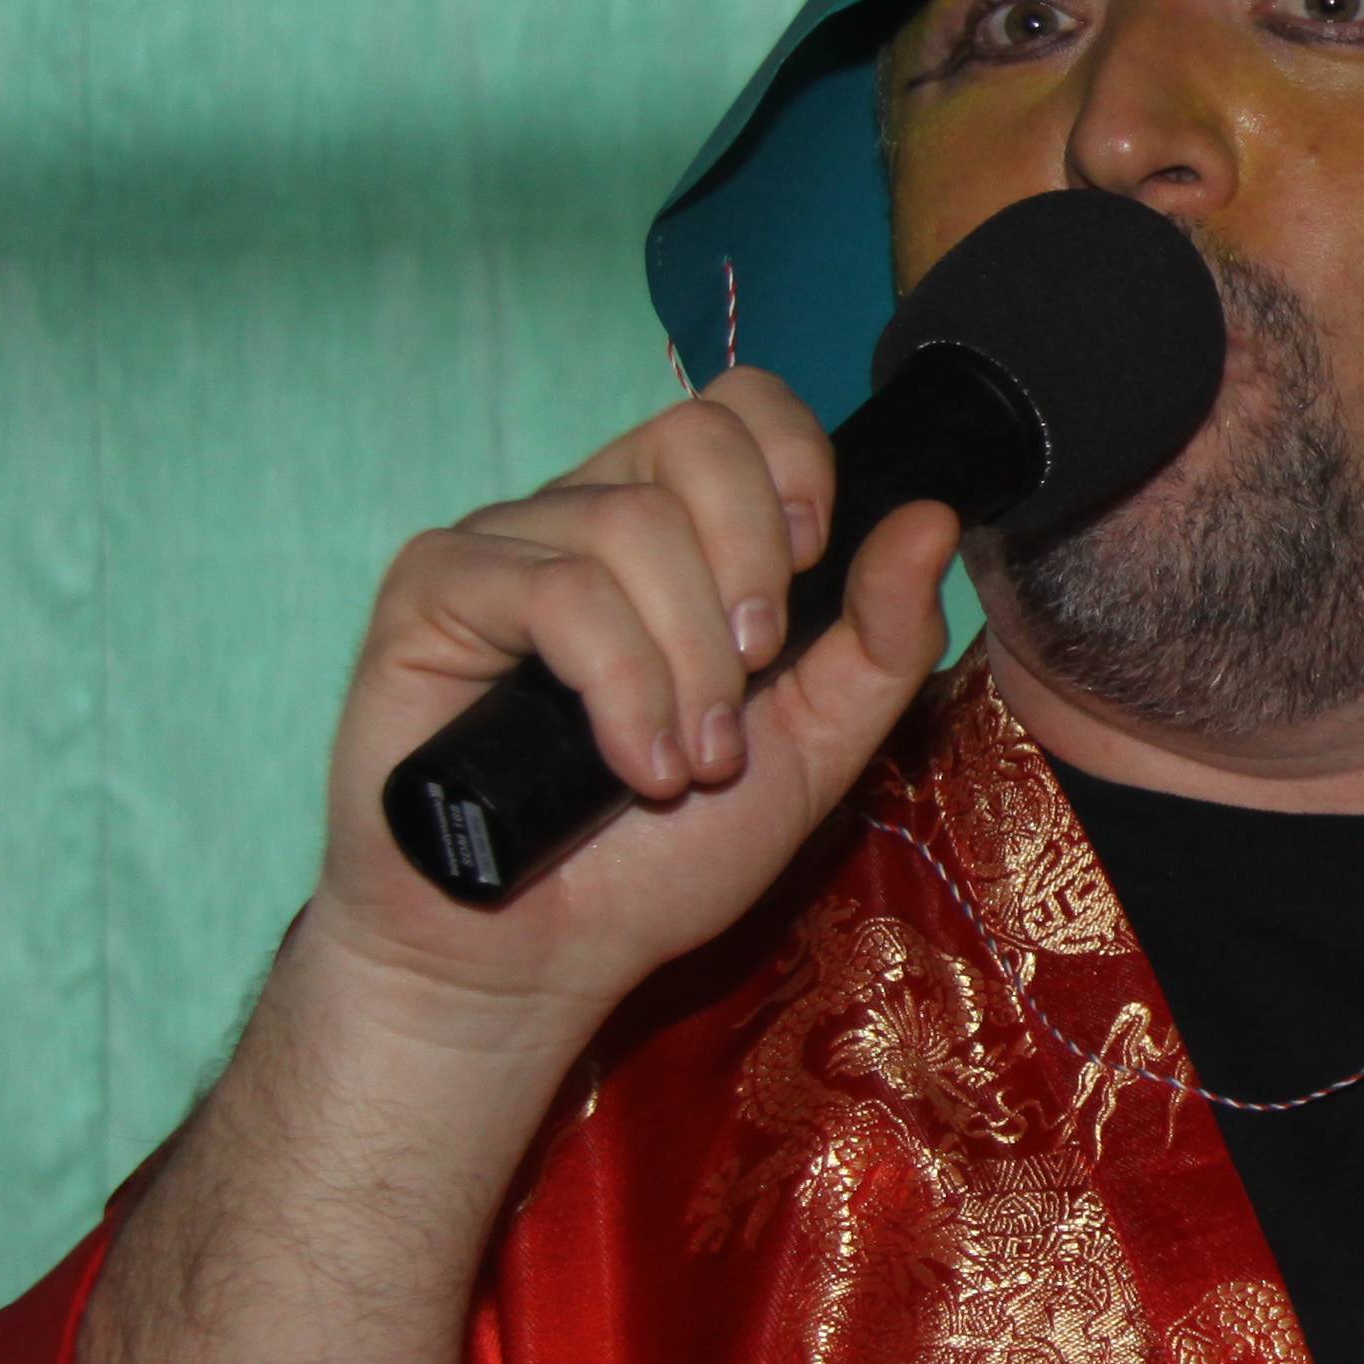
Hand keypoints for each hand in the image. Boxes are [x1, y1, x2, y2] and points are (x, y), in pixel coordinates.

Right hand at [298, 369, 965, 1064]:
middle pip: (692, 437)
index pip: (741, 407)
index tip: (812, 566)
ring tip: (690, 766)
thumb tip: (931, 518)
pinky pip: (551, 587)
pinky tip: (635, 766)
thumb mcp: (817, 748)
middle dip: (752, 564)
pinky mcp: (432, 591)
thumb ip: (882, 639)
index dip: (794, 463)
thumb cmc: (667, 854)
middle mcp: (587, 515)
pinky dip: (620, 683)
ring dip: (689, 661)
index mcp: (681, 531)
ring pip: (628, 521)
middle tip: (755, 677)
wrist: (543, 956)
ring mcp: (504, 546)